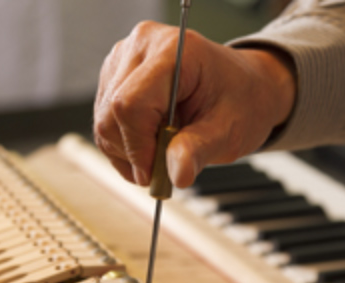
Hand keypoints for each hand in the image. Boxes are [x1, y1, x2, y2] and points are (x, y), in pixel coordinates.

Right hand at [94, 21, 294, 187]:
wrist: (242, 86)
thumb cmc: (240, 99)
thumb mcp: (228, 130)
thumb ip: (199, 150)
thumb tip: (176, 174)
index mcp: (175, 51)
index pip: (131, 103)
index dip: (138, 147)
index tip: (155, 173)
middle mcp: (143, 46)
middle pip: (111, 114)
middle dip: (133, 152)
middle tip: (162, 167)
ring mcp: (124, 59)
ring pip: (103, 121)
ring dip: (127, 151)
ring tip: (162, 150)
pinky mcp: (115, 75)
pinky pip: (104, 120)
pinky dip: (123, 144)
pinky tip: (149, 142)